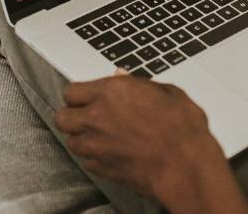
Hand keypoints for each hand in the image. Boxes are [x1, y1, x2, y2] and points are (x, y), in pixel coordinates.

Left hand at [55, 71, 247, 213]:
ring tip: (100, 135)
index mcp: (112, 92)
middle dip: (73, 115)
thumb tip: (125, 78)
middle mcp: (97, 117)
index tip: (90, 97)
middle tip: (88, 115)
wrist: (185, 164)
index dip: (81, 94)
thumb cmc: (182, 128)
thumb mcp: (167, 92)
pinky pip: (86, 161)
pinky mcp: (102, 168)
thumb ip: (139, 84)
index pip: (73, 91)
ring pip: (71, 141)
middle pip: (62, 116)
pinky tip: (110, 152)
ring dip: (82, 137)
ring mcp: (96, 145)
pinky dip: (94, 157)